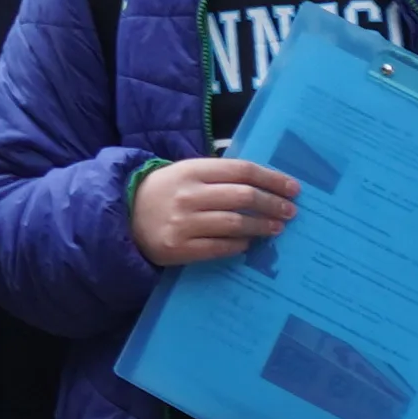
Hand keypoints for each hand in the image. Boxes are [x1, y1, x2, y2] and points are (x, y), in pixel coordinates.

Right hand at [131, 155, 297, 265]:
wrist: (124, 215)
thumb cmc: (165, 191)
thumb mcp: (187, 173)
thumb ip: (220, 176)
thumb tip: (265, 185)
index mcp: (192, 170)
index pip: (242, 171)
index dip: (272, 179)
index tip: (293, 188)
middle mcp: (188, 195)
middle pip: (243, 197)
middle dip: (273, 204)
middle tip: (290, 211)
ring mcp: (183, 222)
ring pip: (235, 224)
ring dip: (261, 227)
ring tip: (276, 228)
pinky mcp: (178, 248)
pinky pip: (218, 247)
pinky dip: (239, 245)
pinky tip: (248, 243)